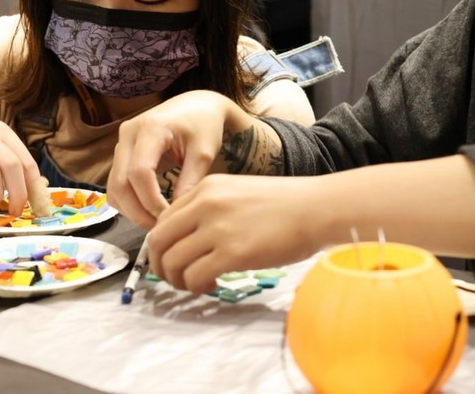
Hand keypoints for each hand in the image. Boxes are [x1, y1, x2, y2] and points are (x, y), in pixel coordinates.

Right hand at [107, 90, 234, 227]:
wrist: (196, 106)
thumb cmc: (204, 125)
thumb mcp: (204, 151)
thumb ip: (191, 180)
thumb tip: (176, 214)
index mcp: (151, 128)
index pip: (139, 172)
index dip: (151, 200)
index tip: (169, 216)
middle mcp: (128, 134)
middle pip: (120, 183)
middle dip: (138, 211)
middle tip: (160, 227)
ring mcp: (121, 143)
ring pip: (113, 187)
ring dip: (130, 210)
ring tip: (156, 222)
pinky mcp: (121, 153)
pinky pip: (115, 184)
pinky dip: (127, 202)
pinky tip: (148, 210)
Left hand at [148, 173, 321, 292]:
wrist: (316, 208)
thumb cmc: (286, 204)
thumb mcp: (239, 192)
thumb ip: (211, 209)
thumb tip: (190, 238)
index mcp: (206, 188)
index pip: (163, 219)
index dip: (163, 245)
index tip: (175, 258)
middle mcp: (206, 204)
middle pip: (158, 242)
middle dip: (161, 266)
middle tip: (176, 278)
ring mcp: (218, 228)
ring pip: (172, 263)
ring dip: (179, 281)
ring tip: (198, 284)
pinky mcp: (232, 253)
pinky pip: (195, 277)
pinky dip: (197, 287)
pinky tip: (214, 285)